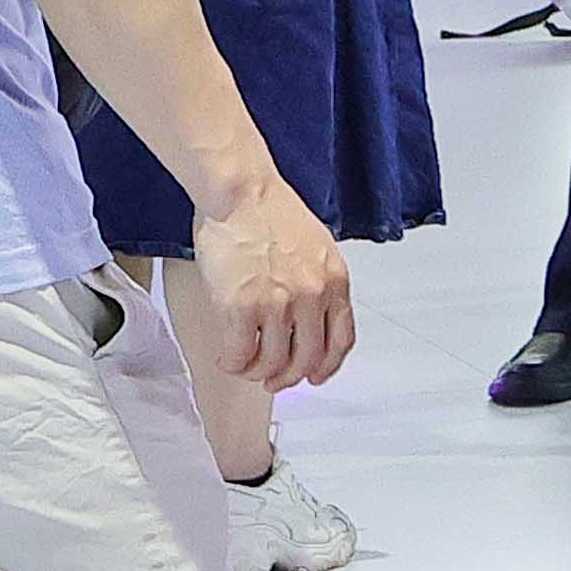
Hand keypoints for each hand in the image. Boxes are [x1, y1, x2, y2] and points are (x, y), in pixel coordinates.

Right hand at [188, 178, 355, 401]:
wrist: (240, 191)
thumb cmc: (269, 210)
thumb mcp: (316, 246)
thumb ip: (318, 282)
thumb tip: (308, 316)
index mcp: (335, 280)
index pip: (342, 340)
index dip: (327, 366)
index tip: (315, 375)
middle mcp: (313, 295)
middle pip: (308, 359)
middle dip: (289, 377)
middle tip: (272, 379)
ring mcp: (279, 303)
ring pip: (273, 363)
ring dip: (257, 372)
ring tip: (245, 365)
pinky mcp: (243, 306)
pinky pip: (240, 355)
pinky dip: (233, 364)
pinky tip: (227, 357)